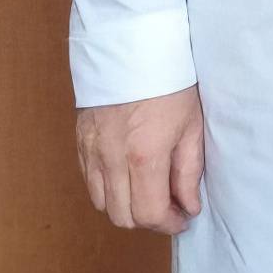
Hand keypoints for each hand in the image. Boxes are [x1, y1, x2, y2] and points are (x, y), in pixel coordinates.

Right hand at [75, 84, 204, 234]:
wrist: (134, 48)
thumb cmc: (172, 83)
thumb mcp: (192, 126)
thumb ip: (189, 172)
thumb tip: (188, 207)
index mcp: (144, 156)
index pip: (148, 214)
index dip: (168, 224)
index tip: (183, 218)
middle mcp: (111, 159)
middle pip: (121, 217)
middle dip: (148, 219)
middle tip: (170, 206)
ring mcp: (91, 151)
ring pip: (101, 204)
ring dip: (127, 207)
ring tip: (150, 191)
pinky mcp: (80, 142)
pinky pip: (89, 182)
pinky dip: (108, 190)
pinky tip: (129, 176)